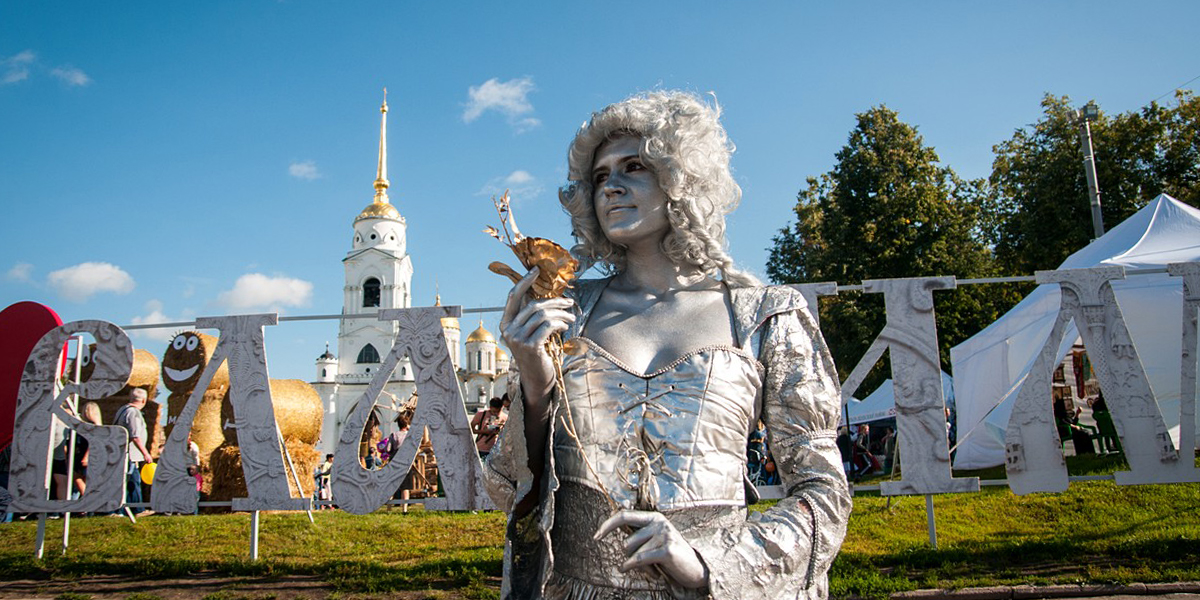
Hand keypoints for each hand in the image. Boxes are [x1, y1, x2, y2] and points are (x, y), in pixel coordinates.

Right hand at [499, 267, 575, 401]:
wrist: (537, 379)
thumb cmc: (536, 353)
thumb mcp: (530, 333)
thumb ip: (531, 316)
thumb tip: (545, 295)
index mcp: (506, 323)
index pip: (513, 296)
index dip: (525, 281)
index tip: (536, 270)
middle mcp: (508, 331)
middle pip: (534, 305)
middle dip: (555, 301)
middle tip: (570, 302)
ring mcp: (518, 339)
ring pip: (543, 315)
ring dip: (562, 314)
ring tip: (571, 319)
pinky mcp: (530, 347)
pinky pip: (548, 326)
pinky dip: (560, 324)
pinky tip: (565, 328)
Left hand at [595, 510, 707, 588]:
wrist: (697, 568)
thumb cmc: (671, 554)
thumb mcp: (655, 538)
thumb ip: (638, 533)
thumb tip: (610, 531)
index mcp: (654, 517)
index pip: (624, 516)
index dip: (607, 525)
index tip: (596, 536)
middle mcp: (659, 522)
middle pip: (626, 541)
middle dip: (629, 556)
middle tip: (642, 563)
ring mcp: (664, 535)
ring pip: (633, 553)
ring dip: (637, 565)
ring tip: (652, 567)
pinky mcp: (667, 550)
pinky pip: (640, 559)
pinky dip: (632, 566)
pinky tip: (631, 570)